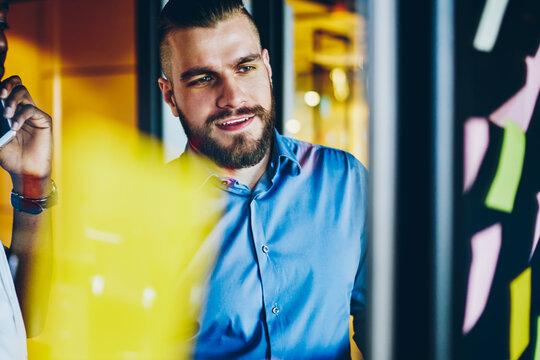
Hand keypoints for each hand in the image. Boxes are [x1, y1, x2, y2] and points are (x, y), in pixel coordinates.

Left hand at [0, 75, 51, 196]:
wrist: (25, 171)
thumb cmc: (10, 156)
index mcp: (10, 111)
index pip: (7, 90)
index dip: (3, 84)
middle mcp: (22, 109)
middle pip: (16, 86)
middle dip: (7, 86)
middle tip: (0, 95)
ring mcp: (33, 114)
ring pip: (23, 93)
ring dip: (13, 101)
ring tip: (6, 115)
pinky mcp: (43, 120)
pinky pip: (32, 110)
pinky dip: (21, 116)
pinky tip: (15, 127)